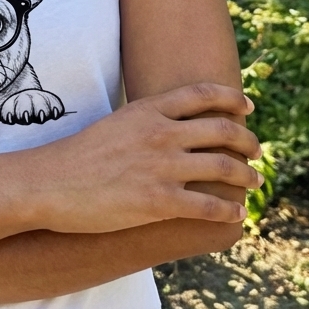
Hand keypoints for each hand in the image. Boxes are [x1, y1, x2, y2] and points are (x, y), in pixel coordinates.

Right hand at [28, 82, 260, 233]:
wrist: (51, 183)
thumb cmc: (79, 156)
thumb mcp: (115, 124)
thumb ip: (145, 122)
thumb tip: (170, 125)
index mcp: (147, 109)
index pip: (203, 94)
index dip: (232, 98)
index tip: (248, 106)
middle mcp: (160, 133)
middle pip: (222, 129)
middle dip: (247, 140)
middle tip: (257, 151)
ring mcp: (161, 167)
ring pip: (224, 168)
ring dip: (247, 176)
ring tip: (253, 182)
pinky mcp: (159, 202)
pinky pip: (209, 206)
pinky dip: (229, 210)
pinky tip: (236, 214)